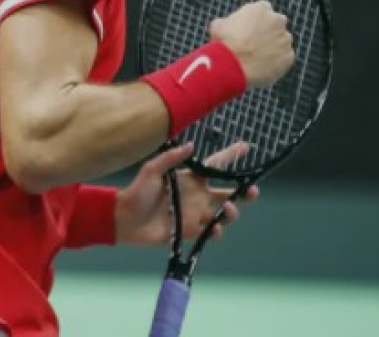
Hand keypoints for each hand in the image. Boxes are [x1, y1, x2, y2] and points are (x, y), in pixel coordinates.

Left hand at [114, 142, 259, 246]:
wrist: (125, 219)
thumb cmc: (137, 192)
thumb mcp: (152, 170)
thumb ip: (171, 158)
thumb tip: (191, 146)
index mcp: (190, 178)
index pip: (215, 165)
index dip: (231, 156)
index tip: (246, 147)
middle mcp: (196, 195)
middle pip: (228, 192)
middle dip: (244, 191)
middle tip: (253, 190)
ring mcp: (194, 214)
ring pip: (223, 214)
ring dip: (231, 213)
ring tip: (228, 210)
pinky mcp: (189, 231)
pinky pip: (209, 233)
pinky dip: (216, 232)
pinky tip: (215, 229)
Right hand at [210, 0, 294, 87]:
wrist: (233, 66)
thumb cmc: (224, 44)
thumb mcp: (218, 26)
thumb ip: (227, 22)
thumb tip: (223, 25)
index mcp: (262, 8)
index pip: (263, 11)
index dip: (255, 22)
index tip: (249, 31)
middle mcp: (278, 20)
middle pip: (276, 25)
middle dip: (268, 33)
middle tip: (255, 44)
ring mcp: (285, 39)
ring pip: (281, 42)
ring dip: (273, 48)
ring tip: (258, 59)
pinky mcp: (289, 57)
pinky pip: (284, 59)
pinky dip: (276, 63)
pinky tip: (263, 68)